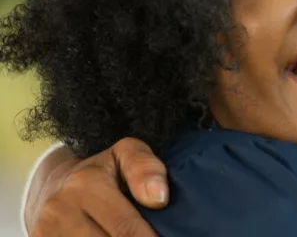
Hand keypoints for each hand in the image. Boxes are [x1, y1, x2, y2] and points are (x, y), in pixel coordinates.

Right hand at [26, 138, 167, 235]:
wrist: (55, 186)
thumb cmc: (104, 171)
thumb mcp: (127, 154)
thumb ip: (147, 168)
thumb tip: (158, 198)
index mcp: (86, 183)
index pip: (128, 229)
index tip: (164, 236)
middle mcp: (60, 208)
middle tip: (155, 236)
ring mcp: (45, 230)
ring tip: (131, 235)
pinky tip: (108, 236)